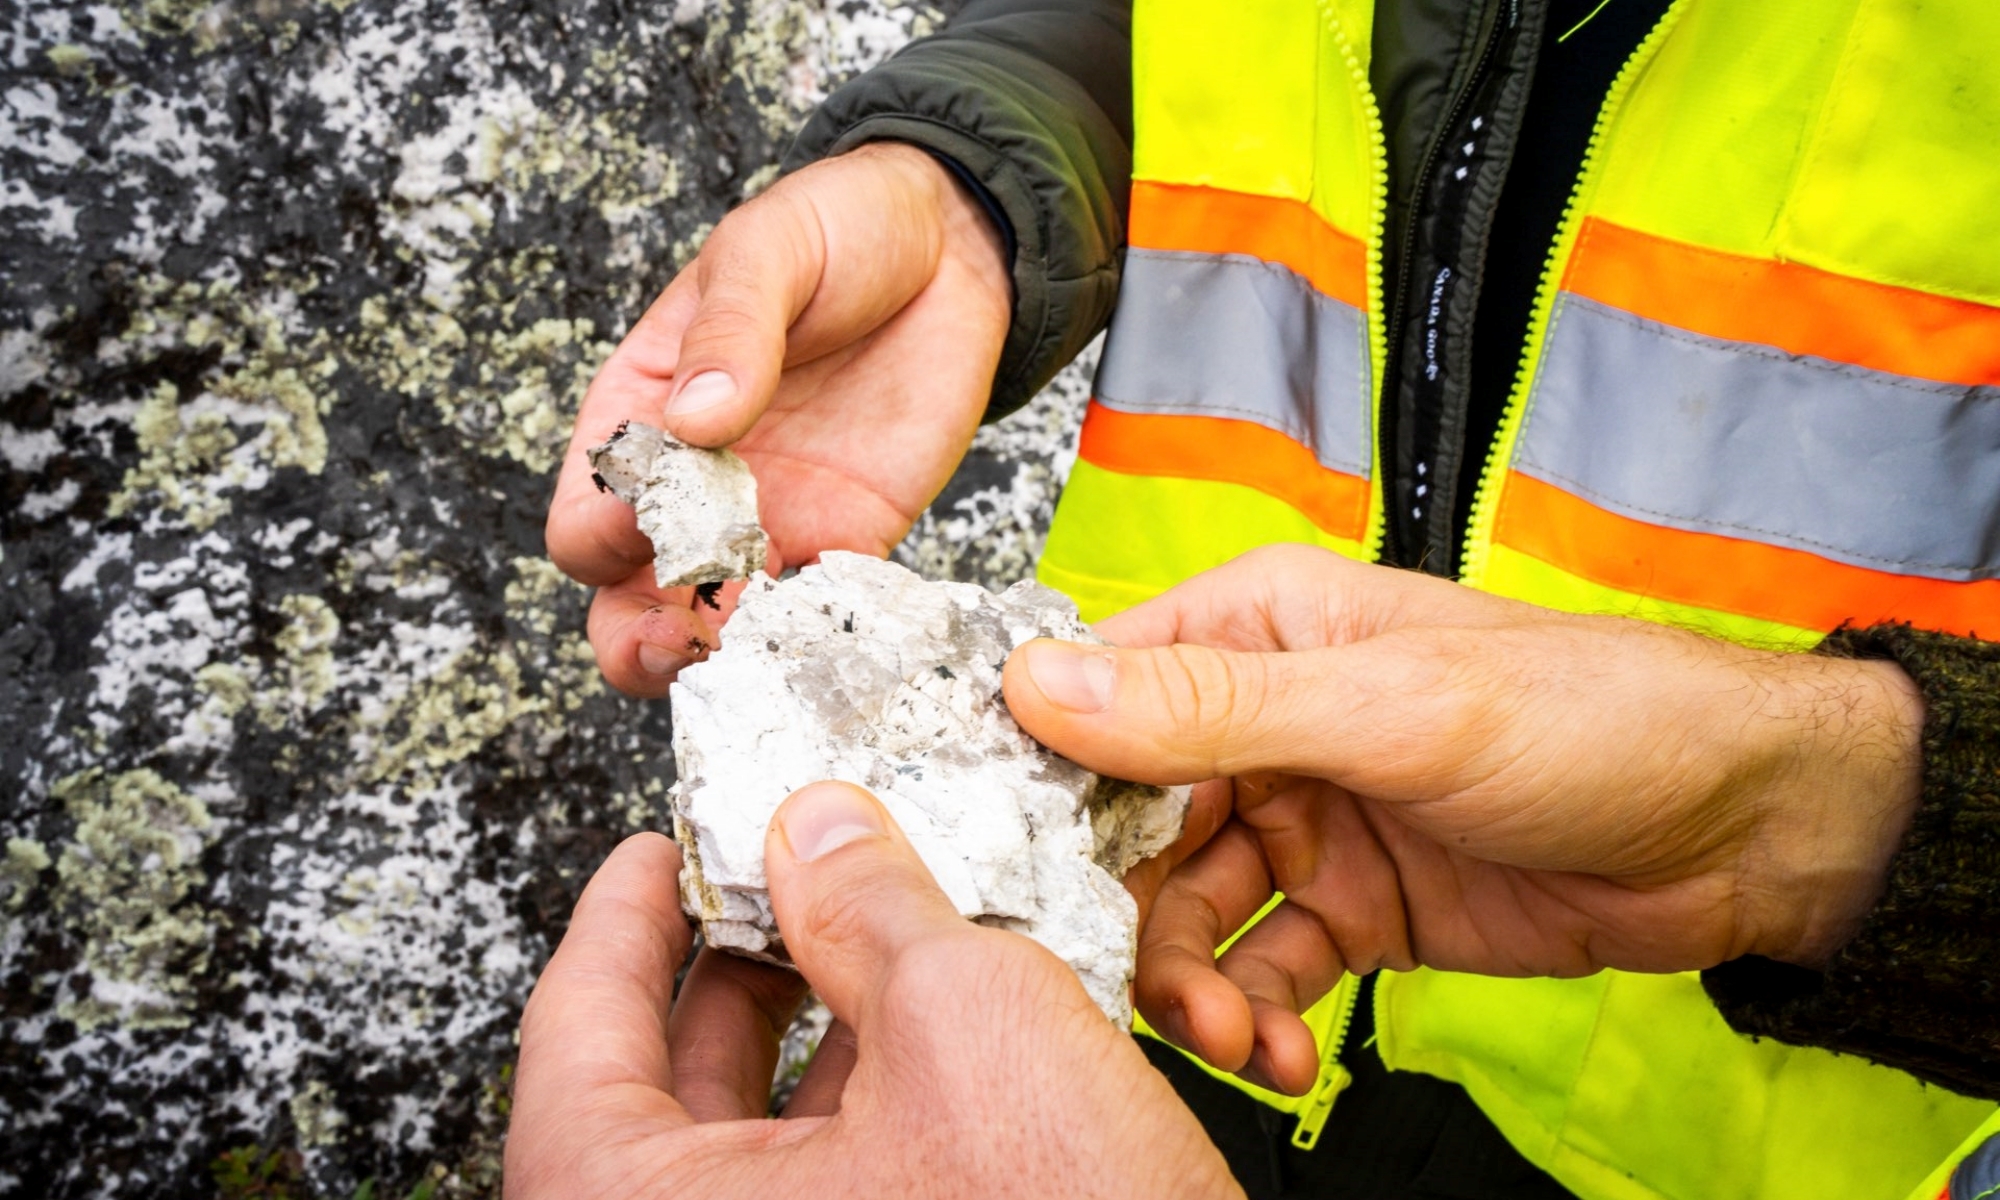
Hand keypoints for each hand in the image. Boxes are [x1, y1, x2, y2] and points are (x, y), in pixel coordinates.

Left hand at [505, 783, 1240, 1199]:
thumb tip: (819, 833)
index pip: (574, 1034)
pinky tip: (915, 1043)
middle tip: (766, 882)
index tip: (649, 857)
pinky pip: (813, 1195)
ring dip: (798, 1032)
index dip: (620, 916)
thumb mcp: (963, 1023)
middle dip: (724, 965)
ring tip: (857, 942)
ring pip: (741, 1148)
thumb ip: (869, 905)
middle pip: (653, 1093)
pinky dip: (848, 1110)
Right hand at [546, 143, 1011, 694]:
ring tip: (757, 645)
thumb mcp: (767, 254)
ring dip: (725, 652)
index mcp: (640, 413)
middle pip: (630, 600)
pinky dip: (817, 635)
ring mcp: (772, 519)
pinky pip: (820, 612)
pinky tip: (836, 628)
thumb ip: (731, 334)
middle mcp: (694, 486)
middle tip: (678, 641)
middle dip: (638, 639)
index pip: (586, 514)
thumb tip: (693, 418)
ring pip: (717, 626)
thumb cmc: (835, 230)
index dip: (603, 536)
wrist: (952, 243)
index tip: (650, 520)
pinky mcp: (852, 535)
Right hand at [999, 545, 1924, 1095]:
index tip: (1005, 863)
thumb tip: (1042, 686)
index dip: (1044, 776)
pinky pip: (1264, 971)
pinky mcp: (1352, 909)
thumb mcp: (1393, 706)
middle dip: (1126, 914)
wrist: (1745, 830)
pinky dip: (1257, 1019)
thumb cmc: (1593, 714)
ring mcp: (1308, 821)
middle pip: (1128, 824)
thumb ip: (1214, 708)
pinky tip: (1281, 1056)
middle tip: (1151, 985)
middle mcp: (1266, 721)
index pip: (1101, 691)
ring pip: (1189, 913)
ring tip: (1233, 1040)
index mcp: (1261, 628)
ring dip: (1192, 985)